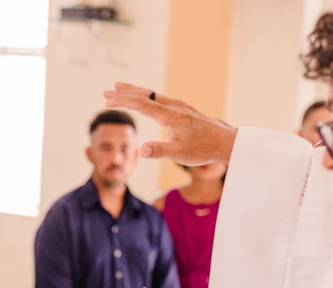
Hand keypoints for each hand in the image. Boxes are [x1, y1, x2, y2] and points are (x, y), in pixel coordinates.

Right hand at [103, 82, 236, 165]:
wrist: (225, 142)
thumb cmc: (203, 149)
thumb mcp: (179, 154)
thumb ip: (159, 151)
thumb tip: (140, 151)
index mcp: (170, 115)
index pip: (141, 103)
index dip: (122, 100)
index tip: (107, 100)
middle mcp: (173, 106)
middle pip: (144, 94)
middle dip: (124, 92)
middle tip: (107, 92)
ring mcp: (179, 106)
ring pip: (152, 94)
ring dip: (134, 91)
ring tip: (119, 87)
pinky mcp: (183, 109)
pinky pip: (159, 97)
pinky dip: (146, 95)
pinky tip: (144, 97)